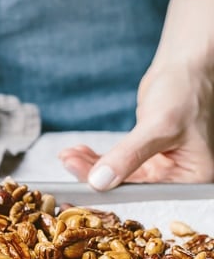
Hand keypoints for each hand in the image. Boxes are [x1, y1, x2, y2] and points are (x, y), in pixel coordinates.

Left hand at [58, 61, 213, 188]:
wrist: (185, 66)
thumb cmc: (185, 91)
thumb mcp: (158, 126)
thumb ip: (129, 155)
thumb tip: (100, 181)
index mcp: (191, 177)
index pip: (145, 192)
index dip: (112, 191)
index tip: (83, 186)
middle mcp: (178, 175)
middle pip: (129, 185)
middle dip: (96, 175)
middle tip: (69, 163)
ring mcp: (161, 164)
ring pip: (120, 173)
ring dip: (92, 165)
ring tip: (68, 156)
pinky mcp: (146, 152)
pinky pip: (119, 161)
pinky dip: (98, 158)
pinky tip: (78, 153)